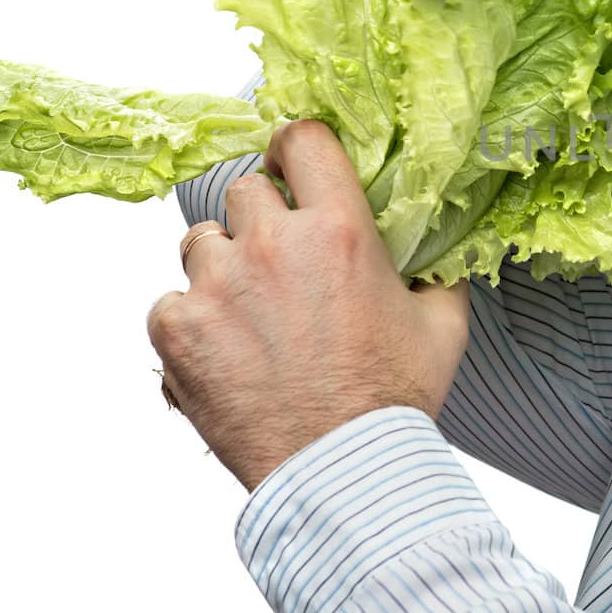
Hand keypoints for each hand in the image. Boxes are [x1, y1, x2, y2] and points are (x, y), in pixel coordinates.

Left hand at [146, 120, 469, 492]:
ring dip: (220, 267)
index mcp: (340, 230)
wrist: (340, 472)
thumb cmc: (393, 401)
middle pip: (244, 189)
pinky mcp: (177, 330)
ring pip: (199, 242)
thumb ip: (437, 274)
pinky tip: (223, 353)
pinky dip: (189, 323)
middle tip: (277, 260)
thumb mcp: (443, 325)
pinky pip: (168, 303)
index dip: (294, 146)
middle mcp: (272, 245)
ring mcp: (216, 286)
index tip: (291, 165)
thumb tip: (436, 251)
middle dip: (260, 217)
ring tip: (247, 313)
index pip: (303, 139)